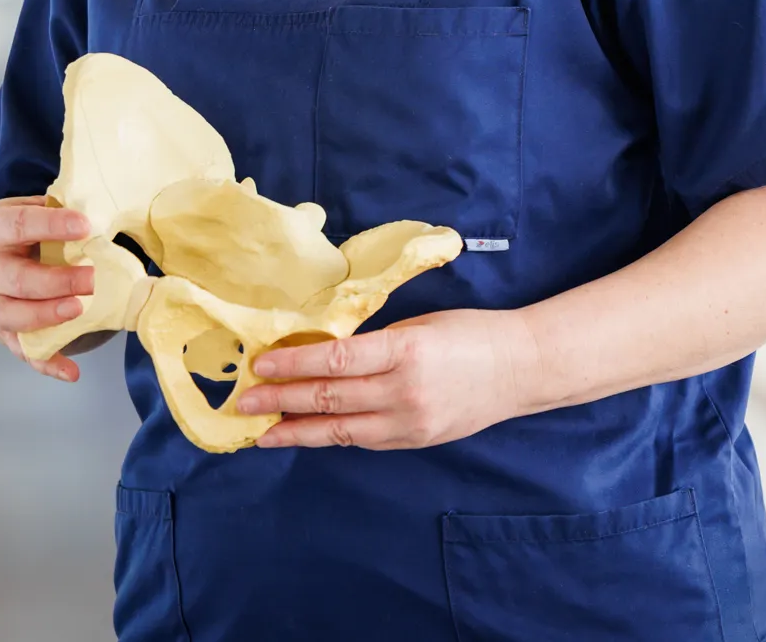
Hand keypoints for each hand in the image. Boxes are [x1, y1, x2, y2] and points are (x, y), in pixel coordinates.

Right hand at [0, 197, 97, 380]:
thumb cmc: (5, 231)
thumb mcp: (16, 209)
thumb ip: (49, 208)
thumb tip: (93, 206)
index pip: (20, 226)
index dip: (51, 226)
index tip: (84, 225)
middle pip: (18, 280)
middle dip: (55, 281)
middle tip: (91, 277)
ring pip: (13, 317)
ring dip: (46, 317)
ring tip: (78, 310)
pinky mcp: (1, 332)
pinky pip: (22, 350)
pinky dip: (46, 363)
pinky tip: (70, 371)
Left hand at [233, 309, 541, 449]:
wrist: (521, 368)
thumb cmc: (471, 333)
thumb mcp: (419, 324)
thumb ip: (375, 340)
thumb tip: (323, 348)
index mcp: (404, 350)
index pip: (334, 360)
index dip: (293, 365)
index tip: (260, 365)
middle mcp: (403, 391)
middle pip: (328, 399)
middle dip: (280, 402)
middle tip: (243, 403)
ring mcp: (409, 422)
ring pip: (339, 430)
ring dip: (296, 431)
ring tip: (261, 431)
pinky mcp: (414, 441)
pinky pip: (362, 440)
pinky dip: (330, 437)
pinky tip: (305, 435)